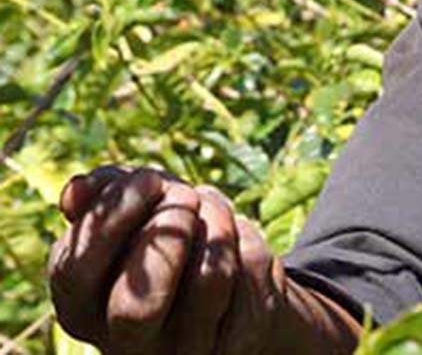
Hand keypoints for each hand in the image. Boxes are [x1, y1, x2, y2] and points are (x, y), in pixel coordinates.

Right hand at [49, 166, 283, 354]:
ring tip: (213, 208)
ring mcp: (188, 349)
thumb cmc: (168, 236)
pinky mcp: (241, 339)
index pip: (75, 274)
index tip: (149, 179)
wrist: (231, 283)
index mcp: (84, 310)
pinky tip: (238, 241)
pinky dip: (247, 234)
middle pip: (138, 305)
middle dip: (168, 230)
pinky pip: (251, 268)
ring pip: (209, 276)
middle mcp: (129, 346)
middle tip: (186, 195)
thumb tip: (75, 192)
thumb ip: (102, 199)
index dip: (113, 216)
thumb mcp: (133, 212)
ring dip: (217, 217)